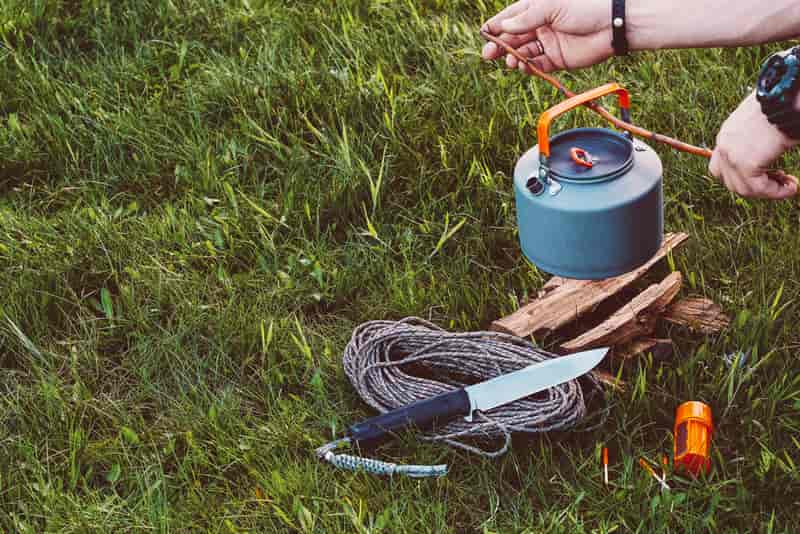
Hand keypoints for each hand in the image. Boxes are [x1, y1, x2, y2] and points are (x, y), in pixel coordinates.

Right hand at [480, 0, 614, 73]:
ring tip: (510, 61)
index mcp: (537, 8)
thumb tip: (503, 26)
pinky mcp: (557, 59)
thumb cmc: (585, 6)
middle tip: (488, 55)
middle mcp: (540, 25)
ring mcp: (548, 42)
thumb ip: (526, 18)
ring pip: (523, 52)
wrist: (613, 25)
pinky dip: (528, 67)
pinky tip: (523, 67)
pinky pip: (537, 65)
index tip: (483, 34)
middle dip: (499, 46)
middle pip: (513, 37)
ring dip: (514, 57)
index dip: (496, 26)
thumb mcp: (551, 6)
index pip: (510, 17)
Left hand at [710, 92, 798, 199]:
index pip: (719, 169)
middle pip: (731, 182)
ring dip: (769, 192)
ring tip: (789, 185)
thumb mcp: (762, 122)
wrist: (788, 96)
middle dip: (756, 188)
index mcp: (727, 135)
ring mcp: (732, 155)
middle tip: (781, 181)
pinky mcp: (746, 163)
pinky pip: (759, 189)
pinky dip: (776, 192)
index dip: (740, 178)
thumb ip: (756, 139)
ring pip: (745, 189)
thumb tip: (765, 153)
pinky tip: (792, 187)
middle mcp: (725, 145)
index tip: (765, 175)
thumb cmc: (783, 104)